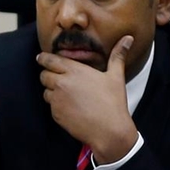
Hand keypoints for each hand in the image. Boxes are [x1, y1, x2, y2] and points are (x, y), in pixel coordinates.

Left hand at [37, 36, 138, 163]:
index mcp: (75, 71)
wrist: (109, 130)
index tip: (41, 58)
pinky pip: (50, 106)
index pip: (49, 60)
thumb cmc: (113, 103)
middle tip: (58, 79)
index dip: (44, 58)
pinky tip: (70, 107)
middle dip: (48, 75)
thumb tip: (127, 39)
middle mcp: (62, 83)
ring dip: (52, 91)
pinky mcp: (55, 114)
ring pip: (45, 90)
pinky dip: (56, 105)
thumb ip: (117, 56)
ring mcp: (57, 99)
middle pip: (43, 74)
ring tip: (67, 95)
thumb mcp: (116, 76)